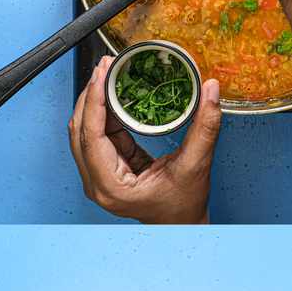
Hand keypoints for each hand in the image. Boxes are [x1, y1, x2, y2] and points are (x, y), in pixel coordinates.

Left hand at [68, 56, 222, 223]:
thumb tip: (210, 91)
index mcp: (111, 187)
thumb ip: (204, 128)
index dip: (94, 101)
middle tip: (106, 66)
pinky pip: (97, 135)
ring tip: (107, 73)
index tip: (102, 74)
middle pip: (81, 131)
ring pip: (84, 131)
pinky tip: (112, 92)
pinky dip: (103, 112)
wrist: (180, 224)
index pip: (92, 137)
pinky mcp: (105, 167)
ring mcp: (98, 176)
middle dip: (91, 95)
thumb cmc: (183, 206)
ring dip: (94, 102)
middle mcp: (97, 183)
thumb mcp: (196, 165)